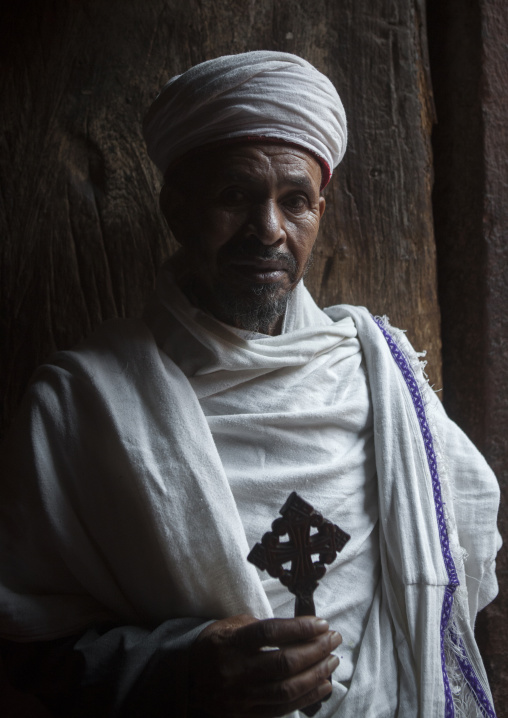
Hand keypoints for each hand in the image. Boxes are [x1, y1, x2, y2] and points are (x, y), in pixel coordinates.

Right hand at [188, 614, 341, 716]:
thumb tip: (296, 629)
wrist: (185, 681)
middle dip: (315, 650)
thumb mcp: (228, 626)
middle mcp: (236, 671)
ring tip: (333, 661)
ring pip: (287, 688)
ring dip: (316, 674)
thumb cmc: (212, 646)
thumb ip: (258, 626)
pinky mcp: (247, 715)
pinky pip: (283, 708)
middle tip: (334, 639)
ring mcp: (242, 697)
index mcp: (230, 643)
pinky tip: (323, 685)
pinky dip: (307, 697)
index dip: (299, 628)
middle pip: (283, 662)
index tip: (321, 623)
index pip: (270, 633)